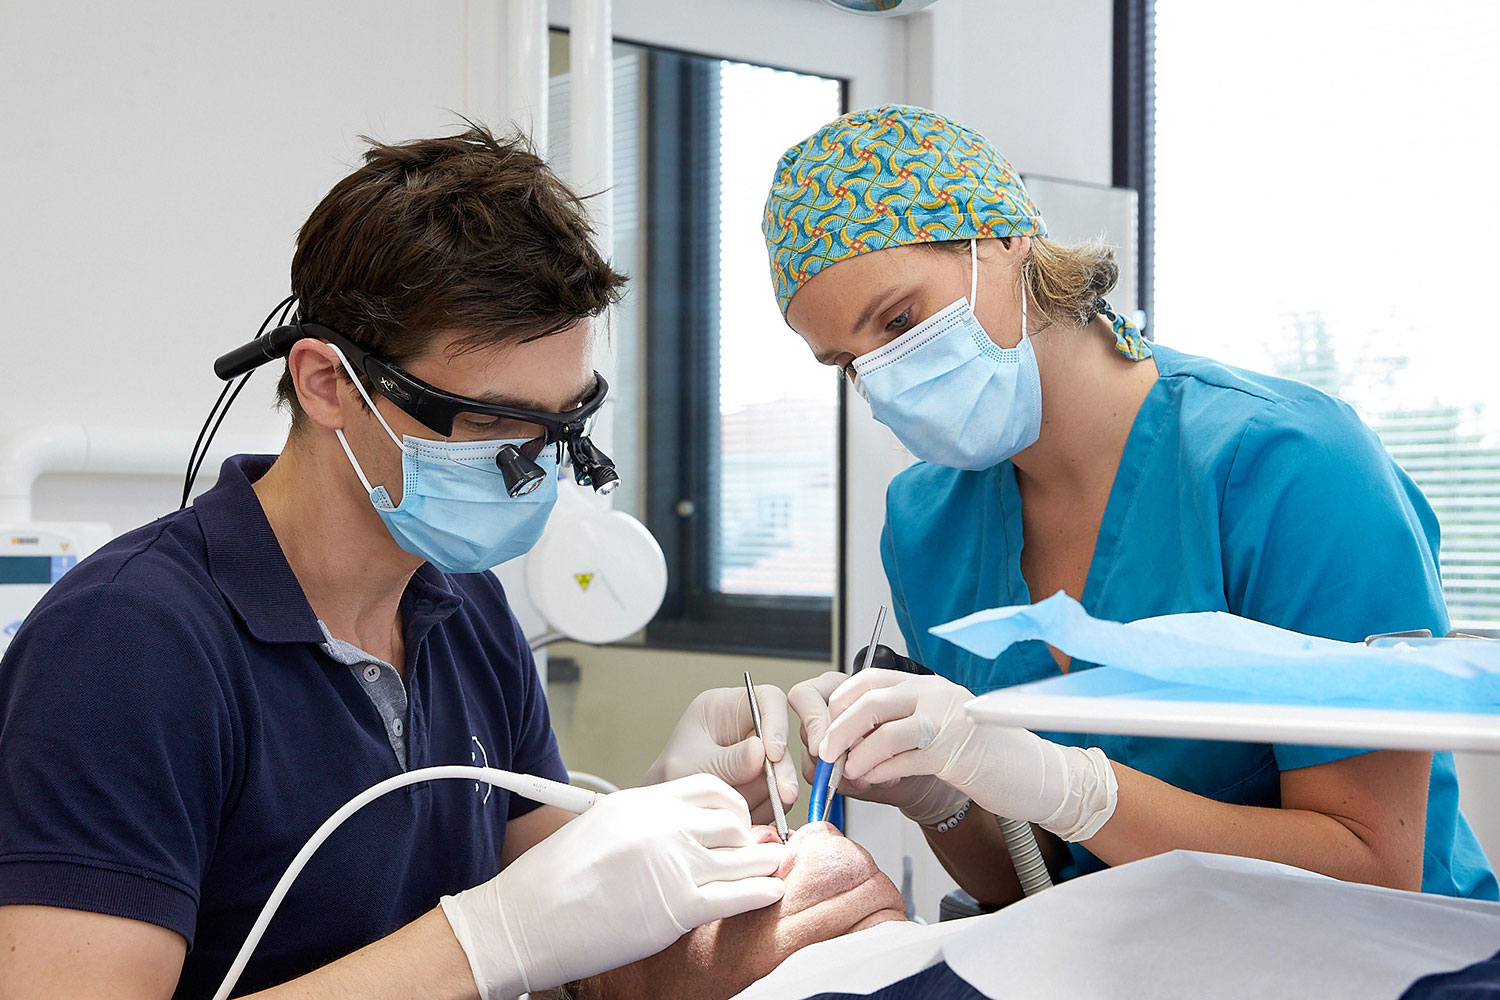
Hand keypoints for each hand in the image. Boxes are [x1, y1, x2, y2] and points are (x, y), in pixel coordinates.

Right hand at [441, 774, 786, 997]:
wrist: (524, 920)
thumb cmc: (551, 880)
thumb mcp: (599, 827)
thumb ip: (643, 823)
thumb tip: (680, 830)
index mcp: (642, 801)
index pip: (710, 787)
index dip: (735, 805)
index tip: (740, 819)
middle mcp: (664, 825)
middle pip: (734, 821)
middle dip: (752, 836)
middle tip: (759, 847)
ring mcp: (674, 865)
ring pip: (745, 856)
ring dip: (764, 863)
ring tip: (772, 868)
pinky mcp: (678, 907)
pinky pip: (739, 895)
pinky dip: (762, 893)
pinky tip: (770, 893)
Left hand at [645, 686, 798, 825]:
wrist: (664, 810)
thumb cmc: (669, 778)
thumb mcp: (694, 766)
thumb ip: (727, 760)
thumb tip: (760, 752)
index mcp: (724, 707)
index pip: (767, 699)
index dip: (777, 723)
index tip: (773, 754)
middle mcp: (745, 728)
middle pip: (781, 740)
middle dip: (781, 772)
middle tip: (781, 795)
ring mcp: (756, 757)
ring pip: (782, 773)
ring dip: (768, 795)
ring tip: (739, 808)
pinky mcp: (762, 782)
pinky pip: (778, 796)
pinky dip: (766, 808)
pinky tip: (746, 814)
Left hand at [787, 670, 967, 824]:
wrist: (1030, 772)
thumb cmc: (981, 751)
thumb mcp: (938, 725)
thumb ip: (901, 723)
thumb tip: (849, 737)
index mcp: (927, 685)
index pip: (870, 679)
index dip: (841, 701)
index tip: (828, 725)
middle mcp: (935, 695)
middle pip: (870, 702)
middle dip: (840, 729)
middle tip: (826, 752)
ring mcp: (945, 722)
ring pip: (884, 733)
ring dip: (858, 756)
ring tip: (849, 771)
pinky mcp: (953, 755)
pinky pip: (904, 762)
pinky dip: (881, 772)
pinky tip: (873, 779)